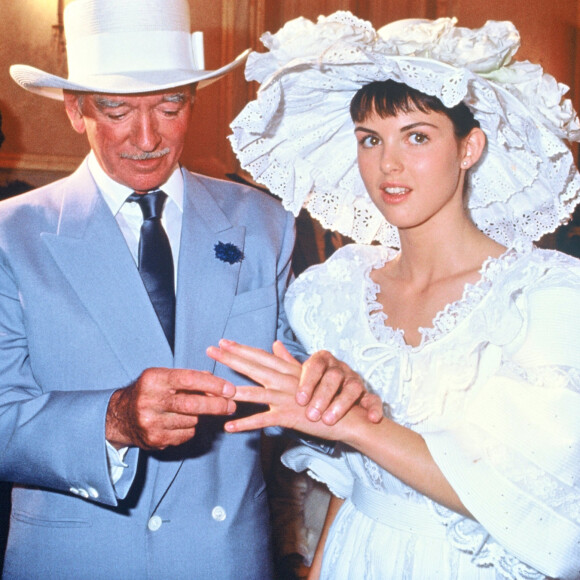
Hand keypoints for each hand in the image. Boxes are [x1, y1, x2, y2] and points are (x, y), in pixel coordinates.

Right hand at [106, 367, 235, 449]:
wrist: (121, 416)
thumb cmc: (151, 391)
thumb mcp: (165, 377)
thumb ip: (191, 379)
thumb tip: (219, 386)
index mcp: (153, 379)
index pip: (188, 379)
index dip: (213, 384)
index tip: (230, 389)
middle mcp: (149, 401)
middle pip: (192, 404)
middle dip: (217, 405)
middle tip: (232, 405)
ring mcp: (150, 423)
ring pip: (191, 420)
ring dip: (199, 416)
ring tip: (190, 411)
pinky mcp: (154, 440)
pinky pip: (186, 434)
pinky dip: (190, 428)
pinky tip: (180, 422)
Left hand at [206, 340, 373, 437]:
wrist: (345, 416)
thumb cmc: (326, 395)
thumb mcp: (306, 374)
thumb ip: (287, 360)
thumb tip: (275, 344)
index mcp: (288, 370)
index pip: (260, 357)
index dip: (241, 349)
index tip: (223, 342)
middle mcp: (284, 381)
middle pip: (253, 367)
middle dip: (230, 359)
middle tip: (210, 350)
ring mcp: (285, 398)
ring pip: (254, 393)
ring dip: (233, 389)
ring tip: (213, 386)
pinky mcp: (288, 417)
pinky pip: (263, 421)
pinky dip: (245, 424)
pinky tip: (229, 426)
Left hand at [295, 348, 382, 424]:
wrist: (340, 397)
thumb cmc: (318, 385)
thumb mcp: (303, 374)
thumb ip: (288, 363)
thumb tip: (275, 344)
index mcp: (324, 361)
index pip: (316, 365)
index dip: (308, 382)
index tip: (299, 399)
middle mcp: (341, 369)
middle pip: (334, 378)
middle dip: (322, 396)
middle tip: (312, 414)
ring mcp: (355, 381)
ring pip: (353, 389)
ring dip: (342, 404)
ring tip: (329, 421)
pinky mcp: (368, 396)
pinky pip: (374, 400)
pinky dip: (375, 409)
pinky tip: (373, 419)